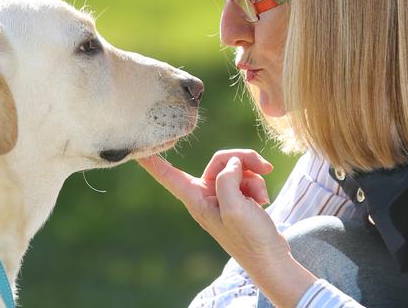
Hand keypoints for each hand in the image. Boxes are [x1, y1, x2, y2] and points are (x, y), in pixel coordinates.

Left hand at [137, 150, 289, 267]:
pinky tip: (263, 200)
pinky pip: (246, 178)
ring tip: (261, 196)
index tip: (136, 149)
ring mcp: (222, 195)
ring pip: (236, 167)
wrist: (271, 258)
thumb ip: (226, 180)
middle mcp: (206, 195)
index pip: (168, 176)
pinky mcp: (237, 196)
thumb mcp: (234, 209)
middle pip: (219, 160)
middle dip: (243, 160)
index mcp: (196, 200)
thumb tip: (232, 164)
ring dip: (254, 176)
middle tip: (264, 167)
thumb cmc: (250, 239)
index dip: (152, 162)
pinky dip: (257, 184)